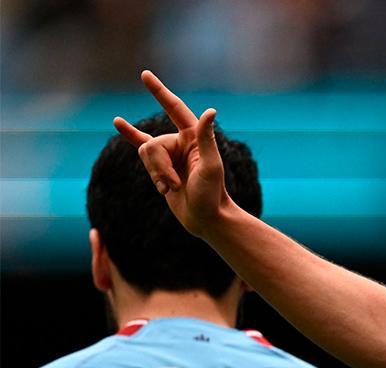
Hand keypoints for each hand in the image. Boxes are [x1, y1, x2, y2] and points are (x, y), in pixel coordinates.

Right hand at [113, 71, 229, 236]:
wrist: (205, 218)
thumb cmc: (212, 194)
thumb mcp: (210, 166)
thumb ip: (206, 138)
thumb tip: (210, 111)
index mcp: (194, 138)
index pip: (174, 108)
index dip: (159, 92)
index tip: (144, 74)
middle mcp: (181, 142)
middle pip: (152, 145)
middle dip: (159, 167)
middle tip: (175, 185)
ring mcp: (170, 155)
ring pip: (145, 155)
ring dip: (156, 175)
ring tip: (170, 189)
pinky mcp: (161, 168)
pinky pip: (141, 154)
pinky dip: (132, 140)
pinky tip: (118, 123)